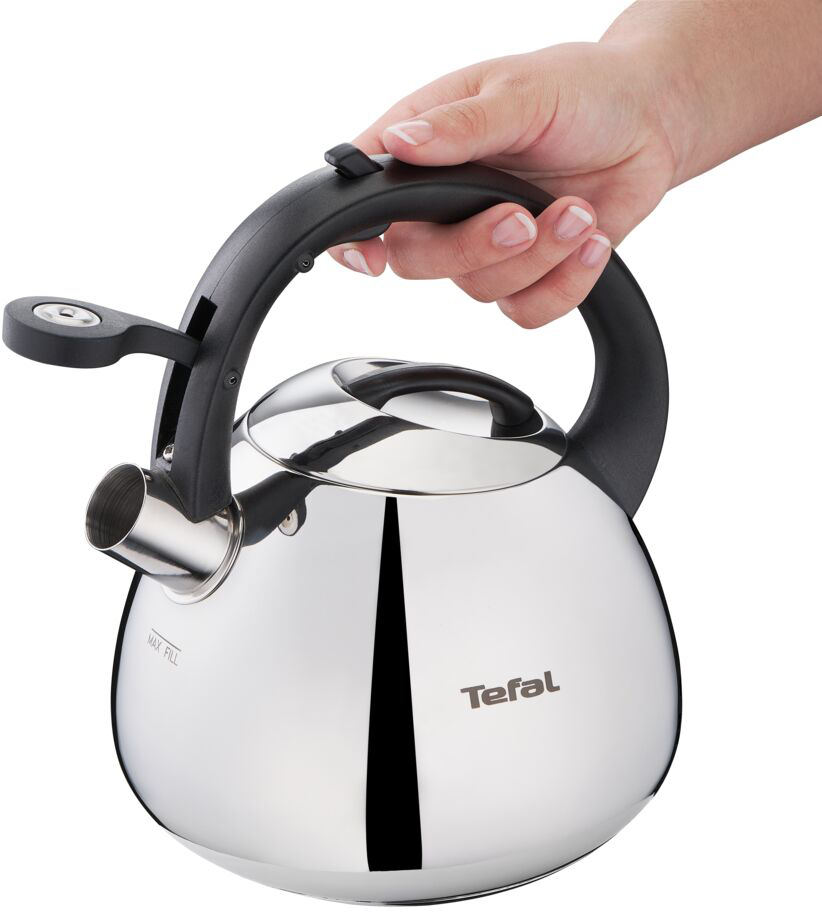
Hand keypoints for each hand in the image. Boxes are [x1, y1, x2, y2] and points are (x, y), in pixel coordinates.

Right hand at [328, 41, 677, 327]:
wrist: (651, 121)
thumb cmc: (582, 89)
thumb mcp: (520, 90)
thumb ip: (460, 125)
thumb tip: (400, 143)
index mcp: (424, 149)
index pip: (365, 201)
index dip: (354, 237)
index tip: (371, 257)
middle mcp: (446, 203)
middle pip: (417, 260)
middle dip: (474, 247)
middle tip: (522, 217)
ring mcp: (485, 242)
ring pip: (478, 289)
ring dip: (539, 258)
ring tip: (579, 212)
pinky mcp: (528, 273)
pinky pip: (525, 311)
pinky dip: (564, 284)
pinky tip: (591, 240)